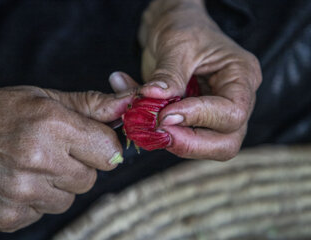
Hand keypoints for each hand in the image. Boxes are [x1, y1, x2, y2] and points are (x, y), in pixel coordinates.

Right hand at [0, 86, 133, 231]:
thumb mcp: (42, 97)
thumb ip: (90, 105)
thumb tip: (127, 105)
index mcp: (51, 125)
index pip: (109, 150)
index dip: (103, 145)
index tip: (91, 141)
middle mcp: (38, 162)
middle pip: (90, 178)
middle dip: (78, 165)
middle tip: (51, 150)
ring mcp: (21, 195)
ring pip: (68, 199)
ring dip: (57, 185)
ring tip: (29, 165)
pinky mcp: (7, 218)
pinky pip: (42, 213)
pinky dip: (35, 200)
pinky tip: (14, 181)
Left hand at [137, 0, 261, 159]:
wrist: (172, 24)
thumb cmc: (183, 25)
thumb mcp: (177, 43)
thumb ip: (168, 75)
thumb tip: (154, 99)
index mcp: (242, 77)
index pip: (232, 113)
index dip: (198, 118)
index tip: (164, 115)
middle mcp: (235, 100)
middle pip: (225, 143)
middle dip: (189, 143)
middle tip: (157, 131)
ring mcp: (215, 113)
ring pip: (203, 147)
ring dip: (170, 140)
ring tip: (142, 119)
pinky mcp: (194, 119)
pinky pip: (180, 136)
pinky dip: (157, 131)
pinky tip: (137, 112)